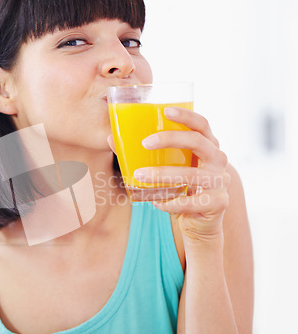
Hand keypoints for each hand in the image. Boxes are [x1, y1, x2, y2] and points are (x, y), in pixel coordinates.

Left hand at [128, 106, 229, 242]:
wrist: (198, 222)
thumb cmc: (178, 188)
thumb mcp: (166, 167)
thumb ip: (144, 153)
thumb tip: (111, 138)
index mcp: (208, 146)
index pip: (202, 124)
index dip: (186, 116)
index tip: (165, 110)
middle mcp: (218, 160)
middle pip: (198, 142)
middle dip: (171, 139)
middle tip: (145, 143)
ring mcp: (221, 182)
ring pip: (191, 175)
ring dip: (163, 175)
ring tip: (139, 175)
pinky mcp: (219, 203)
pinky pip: (191, 202)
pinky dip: (171, 203)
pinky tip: (156, 203)